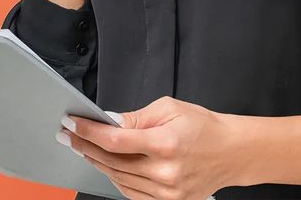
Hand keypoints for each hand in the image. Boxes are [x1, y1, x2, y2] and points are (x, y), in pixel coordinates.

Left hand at [59, 96, 239, 199]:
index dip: (88, 132)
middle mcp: (165, 172)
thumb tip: (107, 122)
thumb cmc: (203, 127)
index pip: (115, 140)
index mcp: (165, 144)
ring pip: (119, 179)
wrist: (232, 153)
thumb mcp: (169, 109)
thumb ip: (135, 118)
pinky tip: (106, 165)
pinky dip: (115, 178)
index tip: (71, 123)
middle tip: (67, 135)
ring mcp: (167, 192)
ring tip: (83, 148)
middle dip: (85, 146)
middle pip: (112, 162)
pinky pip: (132, 193)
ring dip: (97, 163)